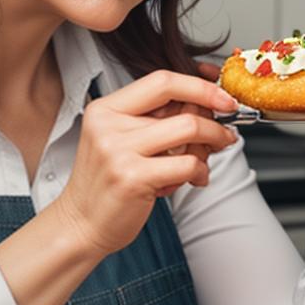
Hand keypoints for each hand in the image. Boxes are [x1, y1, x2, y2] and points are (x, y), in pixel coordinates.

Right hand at [53, 69, 238, 257]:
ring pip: (189, 129)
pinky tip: (195, 178)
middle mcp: (108, 125)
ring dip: (213, 142)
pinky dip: (200, 171)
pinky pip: (187, 164)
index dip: (199, 85)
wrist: (80, 224)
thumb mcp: (121, 141)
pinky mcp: (133, 178)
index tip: (221, 96)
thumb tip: (203, 106)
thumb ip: (155, 121)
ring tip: (209, 156)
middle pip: (181, 106)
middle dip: (214, 121)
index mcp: (105, 109)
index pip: (161, 80)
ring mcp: (118, 151)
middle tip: (223, 134)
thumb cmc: (106, 184)